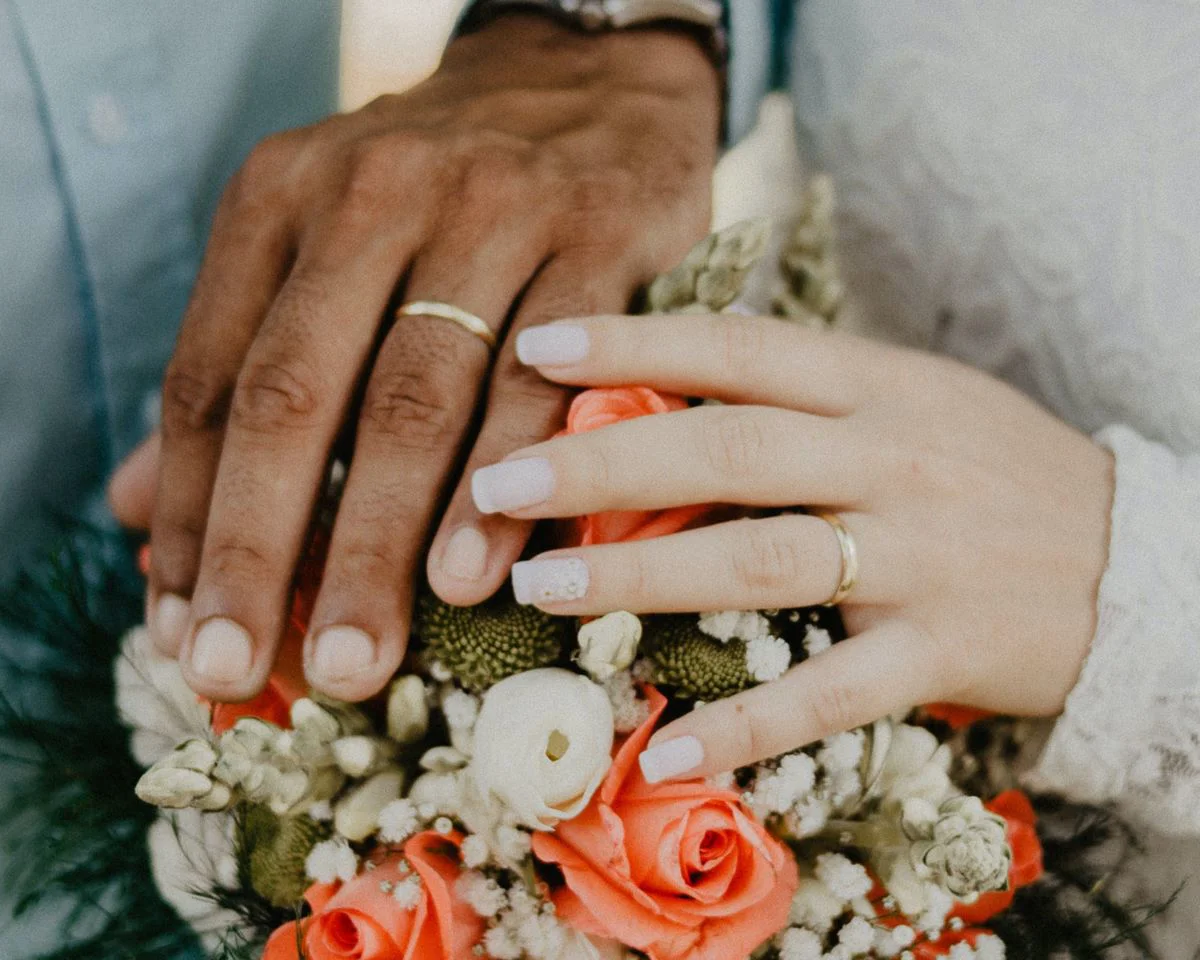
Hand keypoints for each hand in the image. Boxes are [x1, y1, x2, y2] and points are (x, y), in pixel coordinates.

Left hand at [109, 14, 719, 702]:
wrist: (587, 80)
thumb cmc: (444, 190)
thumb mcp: (320, 242)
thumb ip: (237, 364)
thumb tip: (134, 506)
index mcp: (281, 199)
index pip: (210, 378)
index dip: (187, 514)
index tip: (179, 628)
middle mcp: (372, 193)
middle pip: (297, 394)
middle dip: (261, 546)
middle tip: (238, 669)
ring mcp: (490, 210)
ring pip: (417, 396)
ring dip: (380, 537)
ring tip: (355, 650)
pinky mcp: (595, 236)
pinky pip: (547, 375)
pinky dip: (508, 478)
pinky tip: (478, 572)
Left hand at [471, 314, 1114, 778]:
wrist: (1137, 559)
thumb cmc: (994, 471)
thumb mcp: (913, 401)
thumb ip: (808, 393)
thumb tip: (674, 376)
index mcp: (880, 385)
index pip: (739, 348)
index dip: (633, 341)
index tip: (535, 348)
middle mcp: (894, 458)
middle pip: (728, 451)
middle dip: (601, 465)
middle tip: (495, 484)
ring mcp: (921, 556)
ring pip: (763, 559)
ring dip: (643, 575)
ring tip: (542, 586)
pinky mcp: (947, 647)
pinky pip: (837, 690)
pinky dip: (753, 721)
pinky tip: (672, 743)